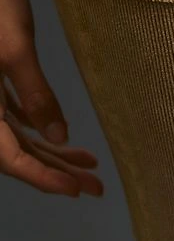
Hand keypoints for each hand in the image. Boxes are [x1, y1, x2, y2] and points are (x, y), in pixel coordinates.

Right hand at [0, 0, 103, 197]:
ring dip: (52, 152)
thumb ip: (36, 95)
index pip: (11, 157)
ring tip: (90, 166)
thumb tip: (56, 138)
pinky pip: (16, 115)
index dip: (42, 178)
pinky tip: (62, 135)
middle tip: (94, 188)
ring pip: (19, 136)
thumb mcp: (17, 49)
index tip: (75, 191)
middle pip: (18, 152)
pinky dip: (40, 126)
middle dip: (56, 172)